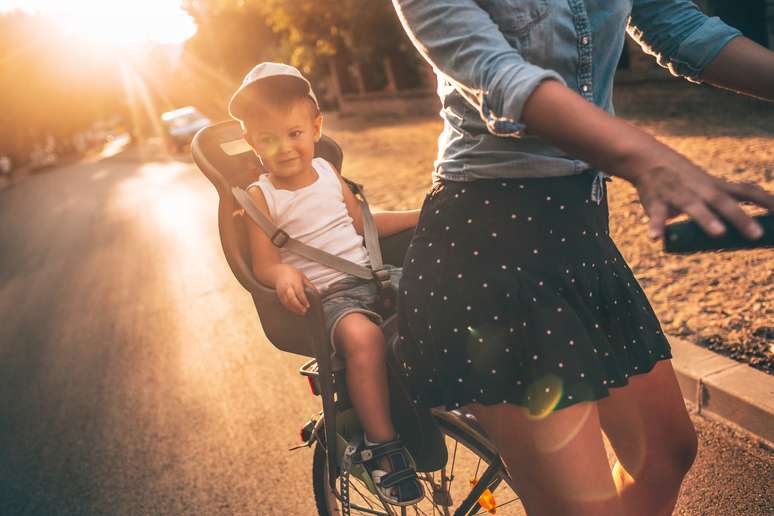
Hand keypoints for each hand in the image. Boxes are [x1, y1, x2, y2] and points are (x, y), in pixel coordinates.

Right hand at [274, 265, 315, 315]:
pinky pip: (284, 303)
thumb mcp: (302, 276)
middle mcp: (287, 287)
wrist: (278, 272)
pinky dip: (290, 308)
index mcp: (294, 282)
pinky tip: (295, 310)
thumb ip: (309, 284)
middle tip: (305, 311)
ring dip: (294, 309)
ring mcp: (282, 292)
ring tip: (301, 313)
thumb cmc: (291, 273)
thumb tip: (317, 292)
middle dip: (298, 306)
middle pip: (292, 298)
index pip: (299, 292)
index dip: (303, 300)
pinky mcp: (279, 295)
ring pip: (287, 302)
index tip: (308, 305)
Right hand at [620, 146, 773, 240]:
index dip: (767, 202)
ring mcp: (679, 195)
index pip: (747, 192)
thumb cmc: (682, 179)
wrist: (647, 159)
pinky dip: (657, 226)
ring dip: (706, 219)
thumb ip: (721, 205)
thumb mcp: (706, 186)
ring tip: (718, 233)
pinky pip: (657, 215)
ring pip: (694, 207)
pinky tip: (656, 238)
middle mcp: (701, 190)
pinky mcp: (657, 202)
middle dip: (740, 218)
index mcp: (716, 187)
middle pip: (723, 203)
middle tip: (757, 235)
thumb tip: (739, 231)